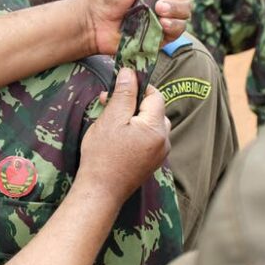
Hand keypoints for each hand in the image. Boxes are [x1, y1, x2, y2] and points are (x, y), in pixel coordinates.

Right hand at [77, 68, 170, 206]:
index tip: (120, 85)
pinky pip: (148, 139)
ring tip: (111, 120)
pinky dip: (135, 132)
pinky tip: (116, 136)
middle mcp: (163, 140)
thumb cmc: (103, 155)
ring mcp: (159, 153)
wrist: (100, 191)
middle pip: (155, 110)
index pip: (155, 96)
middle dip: (134, 103)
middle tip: (110, 102)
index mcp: (156, 128)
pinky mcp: (151, 162)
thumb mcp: (111, 119)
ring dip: (133, 117)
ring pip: (150, 125)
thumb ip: (123, 94)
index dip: (139, 87)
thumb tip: (130, 73)